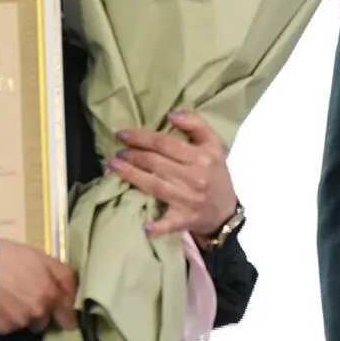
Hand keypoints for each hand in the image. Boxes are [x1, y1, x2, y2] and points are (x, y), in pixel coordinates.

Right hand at [0, 239, 77, 334]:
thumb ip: (62, 276)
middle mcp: (36, 314)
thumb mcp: (43, 258)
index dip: (68, 319)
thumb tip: (71, 294)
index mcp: (50, 296)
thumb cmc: (11, 257)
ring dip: (20, 316)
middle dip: (39, 313)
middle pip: (43, 322)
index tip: (68, 322)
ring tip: (8, 300)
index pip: (66, 315)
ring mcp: (16, 323)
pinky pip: (5, 326)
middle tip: (26, 299)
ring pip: (24, 324)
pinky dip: (2, 318)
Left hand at [107, 109, 237, 238]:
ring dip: (131, 175)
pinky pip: (168, 223)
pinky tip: (144, 226)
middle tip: (118, 151)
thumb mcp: (213, 144)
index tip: (123, 134)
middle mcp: (195, 177)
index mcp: (202, 157)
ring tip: (114, 165)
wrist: (225, 211)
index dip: (141, 138)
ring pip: (154, 185)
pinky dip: (157, 226)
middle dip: (132, 155)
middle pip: (156, 163)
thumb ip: (196, 124)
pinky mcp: (185, 219)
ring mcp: (188, 200)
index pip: (165, 143)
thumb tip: (171, 114)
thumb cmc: (215, 174)